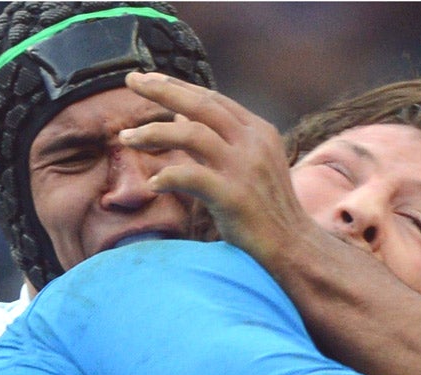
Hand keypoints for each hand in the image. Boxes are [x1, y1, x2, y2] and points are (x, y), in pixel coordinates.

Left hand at [122, 71, 314, 265]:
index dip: (178, 87)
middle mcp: (253, 142)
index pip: (213, 99)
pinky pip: (192, 177)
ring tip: (127, 138)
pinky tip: (153, 184)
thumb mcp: (248, 168)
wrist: (294, 248)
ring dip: (154, 133)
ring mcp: (245, 168)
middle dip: (162, 90)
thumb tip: (177, 118)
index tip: (149, 80)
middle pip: (201, 105)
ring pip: (191, 134)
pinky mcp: (234, 197)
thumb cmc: (266, 212)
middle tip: (130, 82)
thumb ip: (216, 143)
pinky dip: (169, 176)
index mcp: (258, 131)